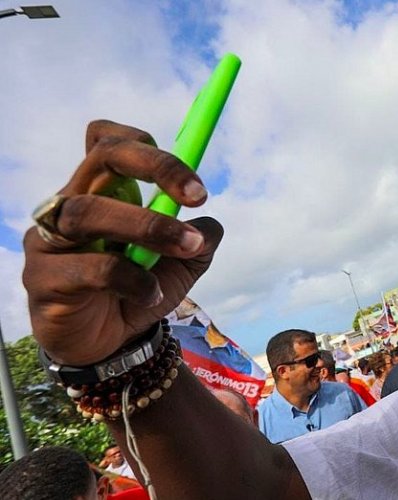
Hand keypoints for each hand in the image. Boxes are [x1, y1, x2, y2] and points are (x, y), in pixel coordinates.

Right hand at [23, 120, 223, 365]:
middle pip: (102, 159)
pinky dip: (132, 279)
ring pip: (89, 212)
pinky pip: (91, 268)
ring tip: (186, 247)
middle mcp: (70, 205)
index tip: (193, 184)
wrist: (109, 347)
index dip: (148, 147)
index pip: (107, 141)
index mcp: (101, 192)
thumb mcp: (181, 265)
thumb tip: (209, 224)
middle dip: (156, 167)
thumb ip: (199, 241)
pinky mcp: (42, 279)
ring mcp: (49, 240)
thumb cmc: (139, 292)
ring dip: (150, 228)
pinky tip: (151, 294)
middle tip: (197, 197)